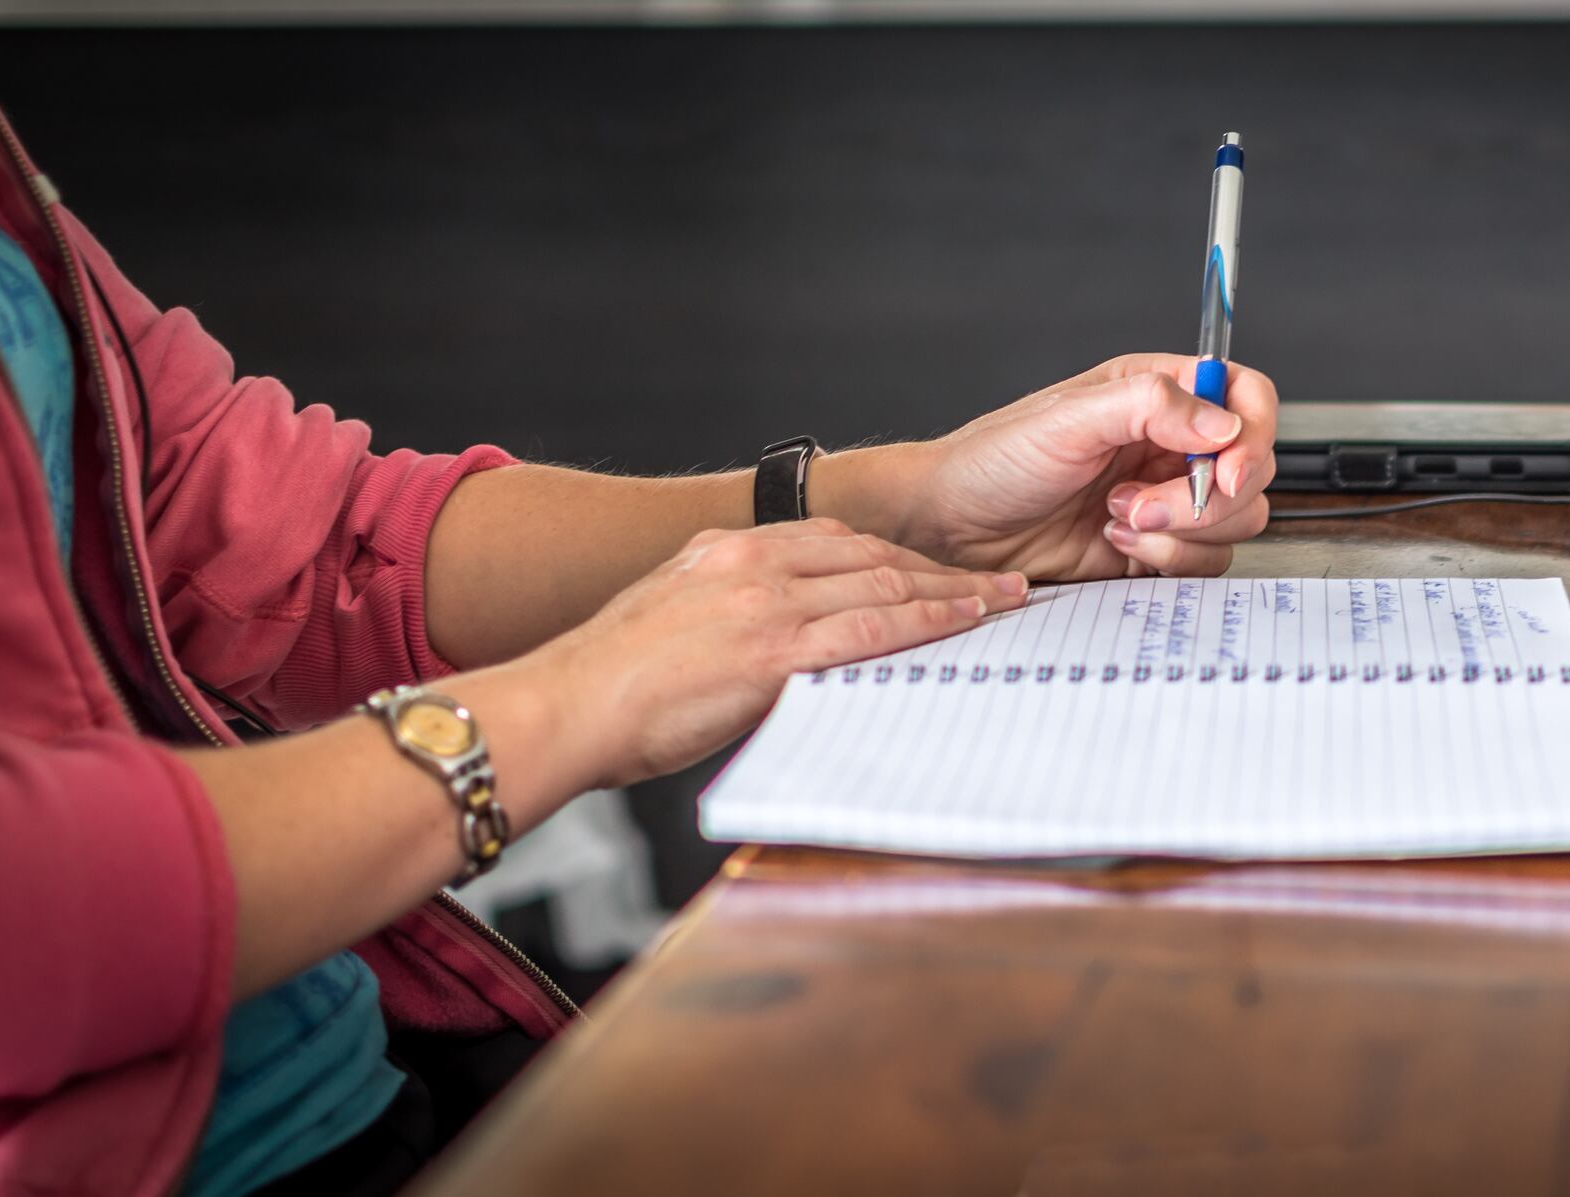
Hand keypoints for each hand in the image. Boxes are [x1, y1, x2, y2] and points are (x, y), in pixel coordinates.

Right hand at [526, 519, 1029, 787]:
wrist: (566, 707)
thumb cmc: (611, 685)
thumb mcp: (675, 621)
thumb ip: (734, 616)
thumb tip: (789, 646)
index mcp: (724, 550)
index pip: (836, 542)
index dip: (899, 556)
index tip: (939, 569)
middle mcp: (750, 562)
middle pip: (872, 554)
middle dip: (940, 569)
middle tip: (994, 583)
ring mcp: (764, 602)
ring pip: (883, 584)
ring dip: (953, 591)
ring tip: (1003, 601)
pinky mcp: (772, 648)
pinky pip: (871, 629)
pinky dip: (927, 621)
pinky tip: (963, 625)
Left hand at [889, 353, 1278, 578]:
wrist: (954, 528)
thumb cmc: (994, 460)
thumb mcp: (1068, 418)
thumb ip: (1150, 406)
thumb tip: (1222, 423)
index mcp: (1158, 394)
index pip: (1245, 398)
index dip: (1252, 436)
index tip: (1224, 470)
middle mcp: (1172, 442)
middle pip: (1251, 469)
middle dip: (1205, 498)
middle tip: (1139, 504)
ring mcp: (1168, 497)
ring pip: (1234, 521)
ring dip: (1181, 532)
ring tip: (1117, 521)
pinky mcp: (1157, 546)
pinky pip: (1203, 561)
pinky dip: (1165, 560)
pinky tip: (1114, 545)